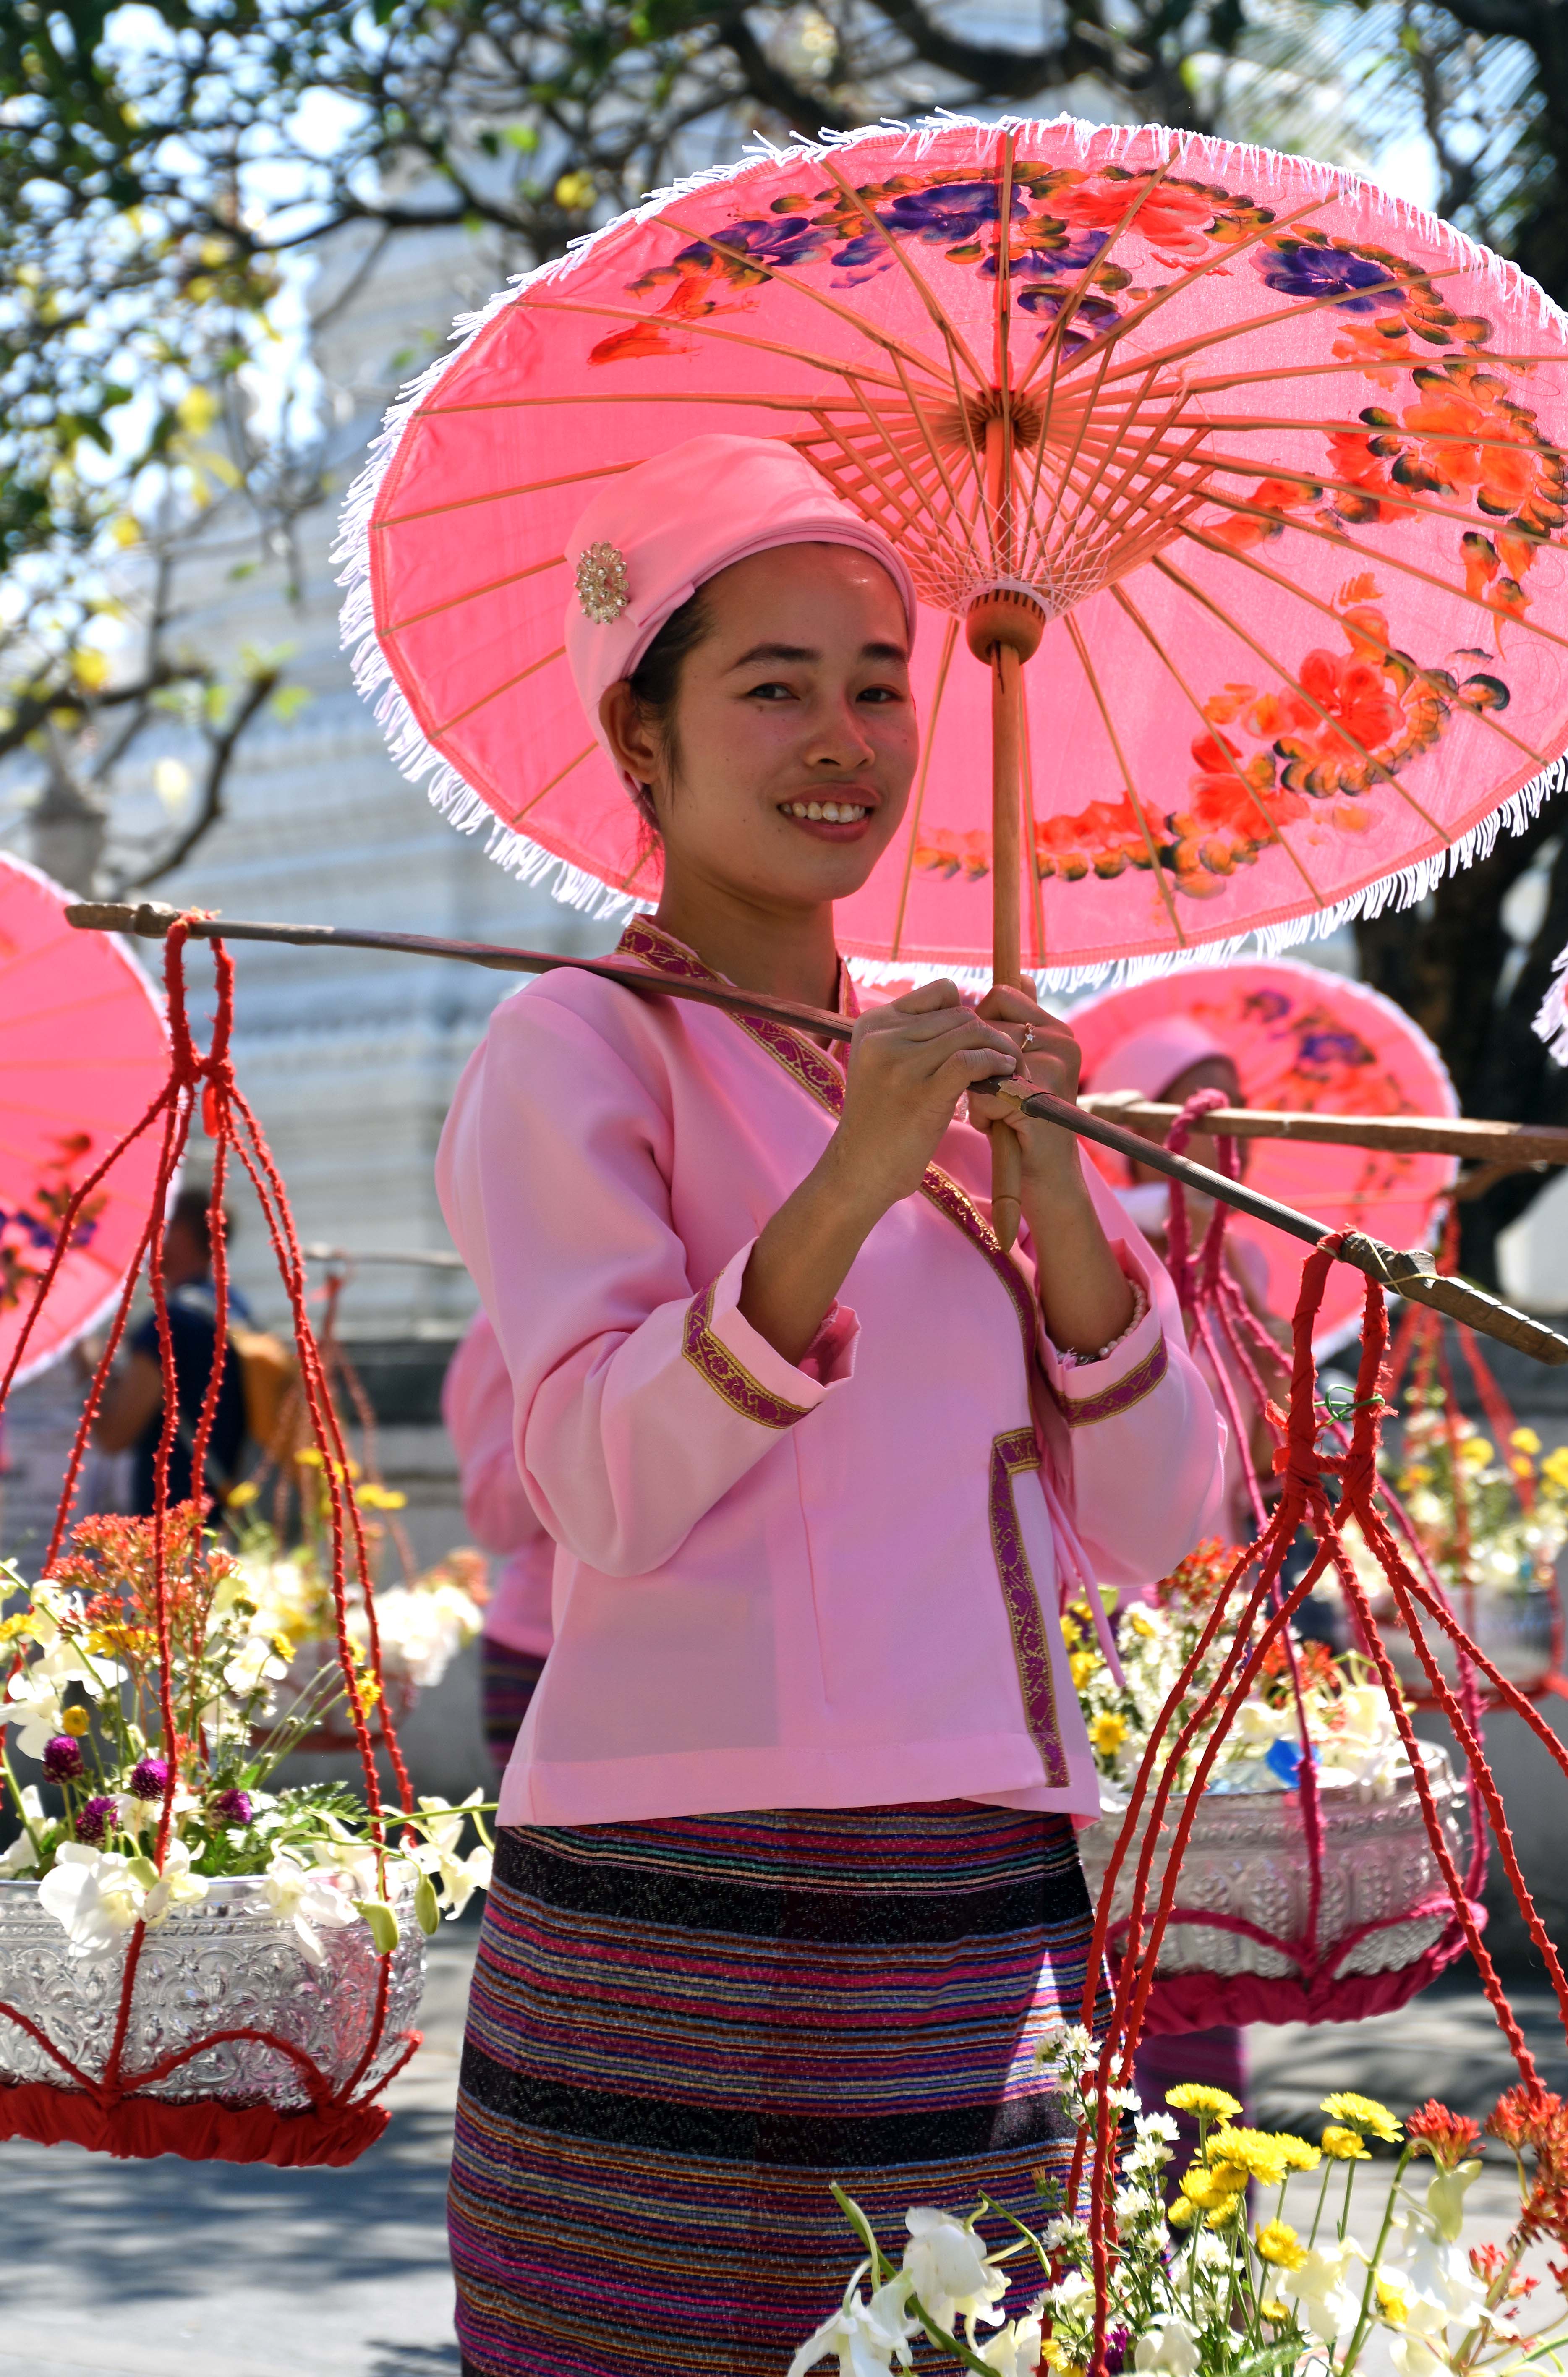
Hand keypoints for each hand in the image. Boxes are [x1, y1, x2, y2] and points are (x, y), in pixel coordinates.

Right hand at [829, 981, 1018, 1218]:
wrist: (859, 1171)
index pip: (941, 992)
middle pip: (961, 1014)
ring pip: (971, 1033)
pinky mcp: (920, 1092)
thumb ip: (915, 1038)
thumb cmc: (882, 1123)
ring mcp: (900, 1063)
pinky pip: (971, 1060)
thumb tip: (969, 1016)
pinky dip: (995, 1064)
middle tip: (1011, 1057)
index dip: (969, 1013)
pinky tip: (1004, 1076)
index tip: (980, 1041)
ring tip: (1012, 1069)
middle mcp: (883, 1036)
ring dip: (1001, 1049)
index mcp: (874, 1023)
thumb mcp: (885, 1067)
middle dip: (992, 1034)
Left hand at [968, 988, 1134, 1352]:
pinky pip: (987, 1092)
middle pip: (987, 1026)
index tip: (980, 1056)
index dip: (976, 1022)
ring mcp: (1054, 1070)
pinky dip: (983, 1112)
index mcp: (1057, 1029)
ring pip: (983, 1059)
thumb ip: (1017, 1025)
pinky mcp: (1040, 1100)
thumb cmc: (1023, 1124)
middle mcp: (1063, 1042)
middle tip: (990, 1094)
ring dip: (977, 1089)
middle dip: (974, 1063)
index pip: (1000, 994)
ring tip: (993, 1111)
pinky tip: (996, 1127)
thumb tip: (1021, 975)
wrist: (1046, 1181)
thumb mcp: (1019, 1070)